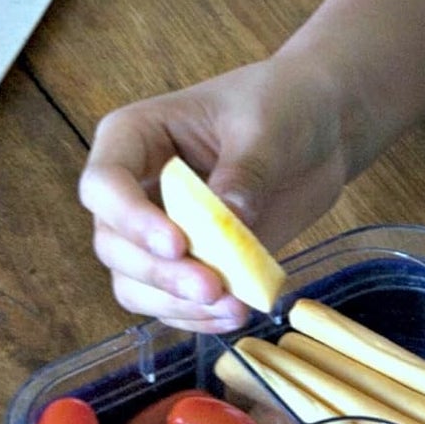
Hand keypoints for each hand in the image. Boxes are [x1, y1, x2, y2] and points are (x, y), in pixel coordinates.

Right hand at [80, 59, 348, 331]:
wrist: (320, 132)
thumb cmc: (282, 106)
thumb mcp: (265, 128)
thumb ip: (243, 174)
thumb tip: (229, 220)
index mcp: (134, 138)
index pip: (104, 185)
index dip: (131, 220)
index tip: (178, 243)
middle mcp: (135, 189)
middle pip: (114, 246)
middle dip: (159, 275)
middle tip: (212, 287)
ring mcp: (160, 231)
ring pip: (135, 284)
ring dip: (177, 305)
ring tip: (232, 309)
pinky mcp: (193, 263)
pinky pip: (174, 303)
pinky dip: (199, 317)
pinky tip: (236, 313)